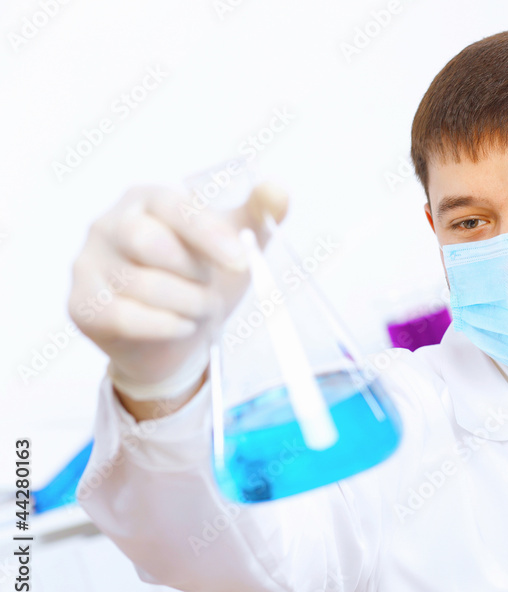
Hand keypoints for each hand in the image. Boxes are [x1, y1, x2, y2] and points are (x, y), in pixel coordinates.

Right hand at [68, 182, 288, 416]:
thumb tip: (277, 189)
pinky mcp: (82, 305)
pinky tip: (181, 326)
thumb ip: (259, 215)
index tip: (240, 261)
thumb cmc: (202, 280)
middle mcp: (109, 225)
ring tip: (199, 309)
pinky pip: (124, 317)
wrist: (176, 338)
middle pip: (145, 240)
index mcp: (147, 200)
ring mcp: (89, 264)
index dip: (209, 234)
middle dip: (191, 273)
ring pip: (140, 284)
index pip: (174, 206)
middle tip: (210, 288)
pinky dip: (165, 326)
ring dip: (186, 304)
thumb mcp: (235, 246)